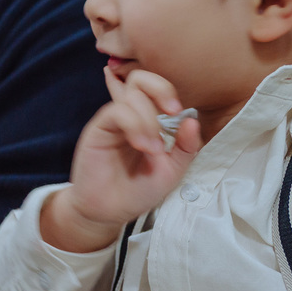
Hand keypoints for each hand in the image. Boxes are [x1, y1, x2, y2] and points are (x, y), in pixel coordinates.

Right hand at [41, 68, 199, 251]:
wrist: (111, 212)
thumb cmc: (139, 190)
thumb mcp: (172, 170)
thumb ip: (186, 147)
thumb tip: (192, 120)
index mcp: (149, 120)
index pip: (156, 88)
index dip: (169, 92)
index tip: (180, 112)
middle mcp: (130, 115)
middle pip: (141, 79)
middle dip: (161, 89)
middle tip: (173, 112)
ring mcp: (113, 121)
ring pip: (131, 95)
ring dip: (149, 120)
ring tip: (153, 149)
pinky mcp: (99, 129)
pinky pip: (117, 112)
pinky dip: (134, 125)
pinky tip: (142, 146)